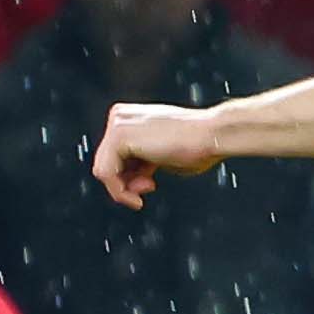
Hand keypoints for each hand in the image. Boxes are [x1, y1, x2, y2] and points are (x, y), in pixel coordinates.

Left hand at [91, 104, 219, 206]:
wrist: (210, 135)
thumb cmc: (196, 145)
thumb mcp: (160, 157)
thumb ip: (141, 164)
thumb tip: (128, 181)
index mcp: (130, 119)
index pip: (115, 156)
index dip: (130, 177)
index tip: (150, 184)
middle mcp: (120, 117)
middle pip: (106, 162)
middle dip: (126, 183)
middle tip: (147, 190)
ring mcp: (118, 124)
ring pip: (103, 169)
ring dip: (122, 189)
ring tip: (143, 194)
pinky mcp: (119, 136)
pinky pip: (105, 173)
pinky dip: (119, 190)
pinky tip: (136, 196)